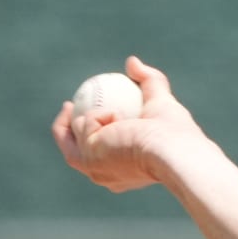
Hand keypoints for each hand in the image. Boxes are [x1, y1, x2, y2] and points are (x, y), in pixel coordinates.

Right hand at [51, 56, 208, 192]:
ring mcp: (94, 170)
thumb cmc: (173, 132)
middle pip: (73, 155)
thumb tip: (132, 61)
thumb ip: (149, 80)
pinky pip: (84, 126)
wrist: (171, 149)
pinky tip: (116, 116)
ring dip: (85, 120)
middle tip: (69, 106)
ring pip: (72, 142)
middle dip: (64, 132)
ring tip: (91, 106)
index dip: (87, 134)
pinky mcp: (89, 159)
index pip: (97, 155)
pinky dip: (98, 115)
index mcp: (122, 172)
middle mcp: (105, 177)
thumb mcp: (161, 101)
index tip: (84, 110)